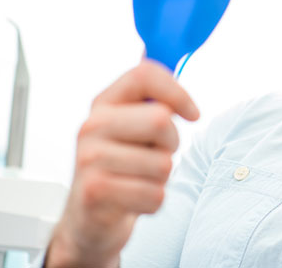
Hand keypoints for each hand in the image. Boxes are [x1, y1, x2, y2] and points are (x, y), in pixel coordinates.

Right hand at [45, 60, 199, 267]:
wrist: (88, 219)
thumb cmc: (123, 166)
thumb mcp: (134, 127)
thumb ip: (154, 99)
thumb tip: (178, 61)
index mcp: (104, 103)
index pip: (144, 74)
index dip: (178, 92)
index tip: (192, 114)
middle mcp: (91, 126)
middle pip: (161, 120)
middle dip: (172, 143)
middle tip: (157, 154)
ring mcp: (89, 159)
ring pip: (163, 164)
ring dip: (162, 178)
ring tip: (140, 179)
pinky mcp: (95, 192)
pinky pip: (155, 195)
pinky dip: (154, 201)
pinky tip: (134, 200)